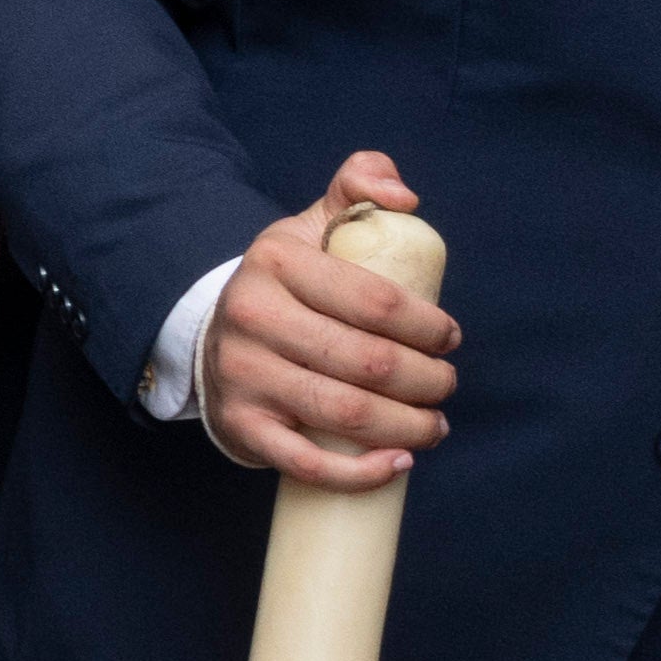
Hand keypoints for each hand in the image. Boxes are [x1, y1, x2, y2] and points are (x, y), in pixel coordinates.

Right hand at [204, 147, 459, 489]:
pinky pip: (306, 462)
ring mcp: (244, 375)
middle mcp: (252, 317)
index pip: (375, 300)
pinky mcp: (242, 425)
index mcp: (276, 263)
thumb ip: (358, 188)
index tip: (449, 340)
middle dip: (428, 381)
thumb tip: (405, 197)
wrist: (211, 335)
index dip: (428, 326)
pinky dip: (360, 473)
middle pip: (369, 362)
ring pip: (347, 413)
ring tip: (434, 424)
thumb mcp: (310, 226)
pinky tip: (398, 465)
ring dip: (409, 426)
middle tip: (445, 385)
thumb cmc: (285, 284)